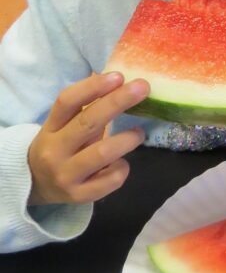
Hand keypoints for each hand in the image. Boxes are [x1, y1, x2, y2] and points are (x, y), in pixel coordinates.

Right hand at [28, 72, 149, 205]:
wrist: (36, 186)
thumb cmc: (61, 147)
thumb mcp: (64, 126)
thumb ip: (87, 108)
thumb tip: (121, 80)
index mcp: (50, 128)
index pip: (67, 102)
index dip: (93, 87)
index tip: (118, 76)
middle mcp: (54, 151)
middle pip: (88, 122)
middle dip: (118, 102)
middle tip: (143, 88)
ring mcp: (66, 175)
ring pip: (103, 152)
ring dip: (127, 139)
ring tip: (138, 133)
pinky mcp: (79, 196)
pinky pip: (110, 180)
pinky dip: (122, 168)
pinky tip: (122, 162)